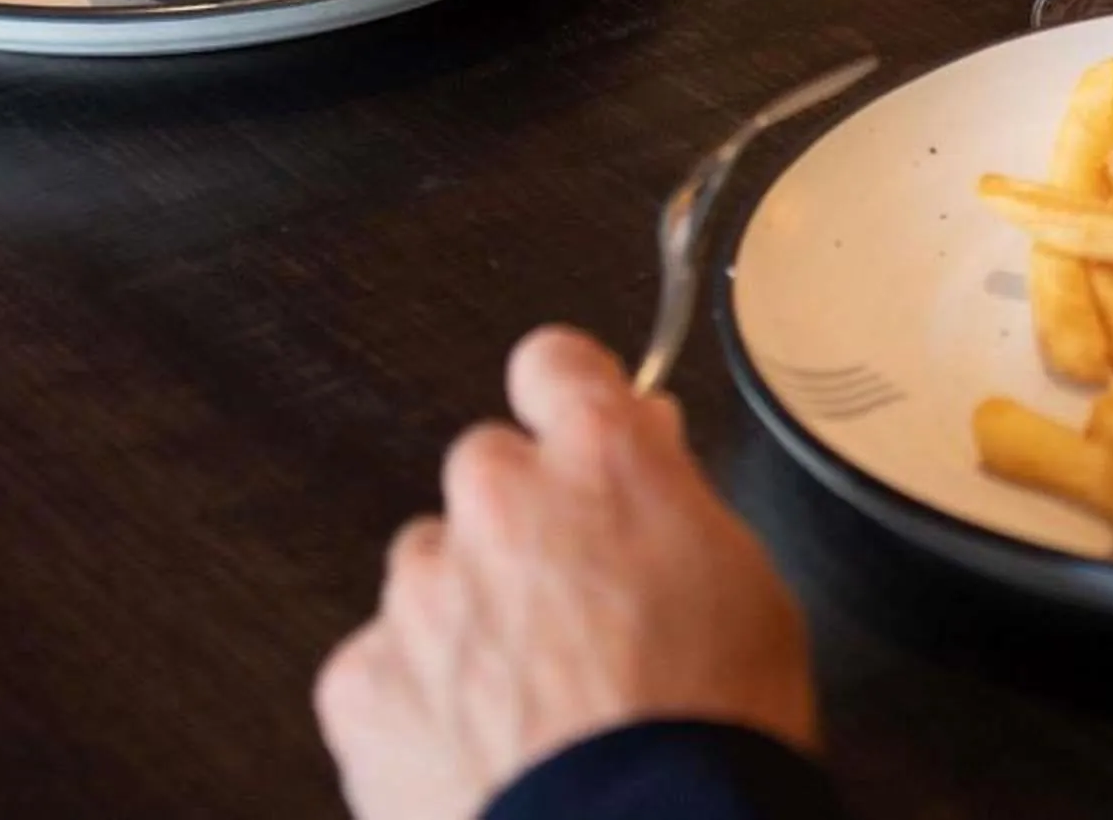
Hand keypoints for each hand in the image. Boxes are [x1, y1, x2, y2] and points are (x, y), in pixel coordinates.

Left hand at [315, 328, 818, 819]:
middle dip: (521, 522)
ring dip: (466, 613)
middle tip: (574, 606)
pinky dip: (417, 699)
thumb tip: (644, 444)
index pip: (555, 364)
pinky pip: (379, 663)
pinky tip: (481, 749)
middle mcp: (499, 502)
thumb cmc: (713, 736)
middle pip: (486, 471)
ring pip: (429, 570)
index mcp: (601, 461)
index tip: (574, 426)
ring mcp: (421, 592)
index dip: (567, 399)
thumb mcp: (749, 587)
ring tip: (532, 702)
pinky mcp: (363, 680)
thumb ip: (676, 495)